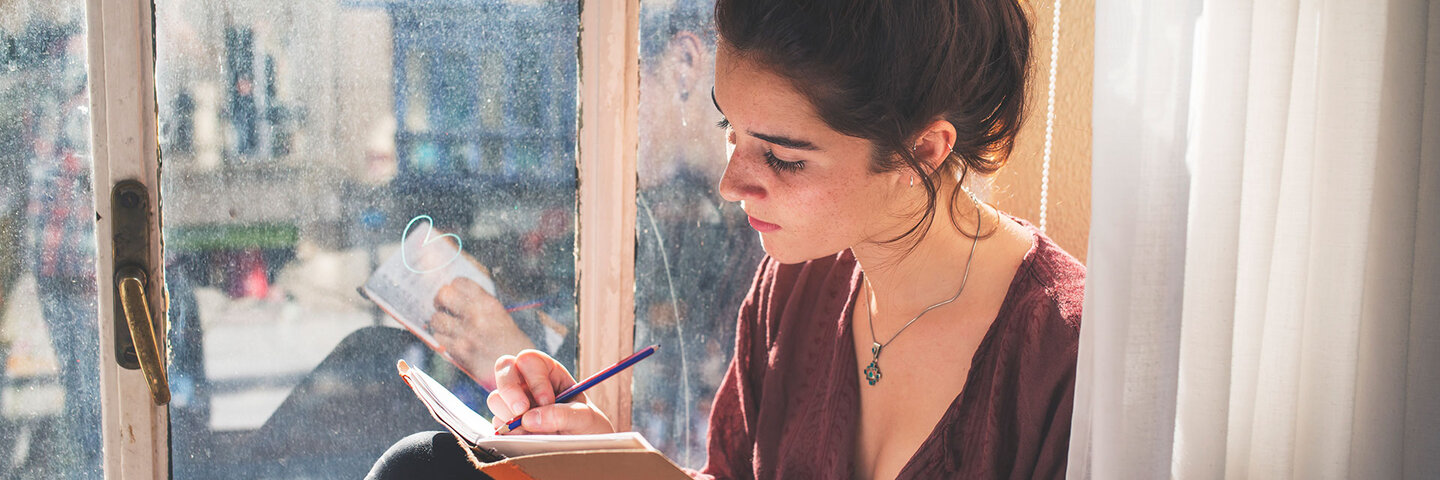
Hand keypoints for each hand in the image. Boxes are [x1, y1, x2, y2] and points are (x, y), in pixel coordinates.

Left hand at [431, 277, 533, 386]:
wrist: (522, 373)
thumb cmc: (513, 345)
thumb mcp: (502, 317)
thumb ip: (481, 307)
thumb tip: (457, 298)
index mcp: (489, 304)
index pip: (459, 282)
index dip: (454, 288)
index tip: (455, 295)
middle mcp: (477, 316)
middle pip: (444, 295)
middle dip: (441, 301)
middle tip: (445, 308)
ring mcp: (466, 334)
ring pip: (436, 318)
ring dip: (440, 322)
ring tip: (449, 328)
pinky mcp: (459, 352)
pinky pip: (439, 338)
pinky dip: (443, 339)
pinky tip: (453, 342)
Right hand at [488, 349, 614, 434]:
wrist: (582, 450)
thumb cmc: (587, 427)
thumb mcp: (585, 418)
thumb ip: (562, 415)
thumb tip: (529, 419)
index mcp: (549, 372)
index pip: (530, 360)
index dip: (535, 379)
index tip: (547, 401)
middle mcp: (528, 383)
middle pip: (504, 367)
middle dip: (510, 389)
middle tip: (521, 411)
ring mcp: (515, 403)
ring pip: (496, 397)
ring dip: (509, 415)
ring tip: (533, 430)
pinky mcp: (507, 424)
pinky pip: (496, 423)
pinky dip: (508, 432)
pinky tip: (528, 438)